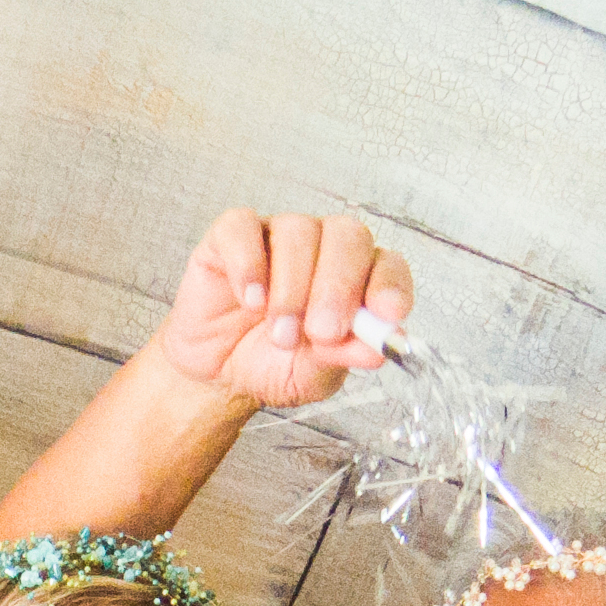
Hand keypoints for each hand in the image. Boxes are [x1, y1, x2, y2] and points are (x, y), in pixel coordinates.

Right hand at [153, 210, 412, 414]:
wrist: (217, 375)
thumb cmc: (270, 366)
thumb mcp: (311, 377)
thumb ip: (343, 357)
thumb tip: (378, 349)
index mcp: (355, 278)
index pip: (386, 264)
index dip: (389, 286)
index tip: (387, 316)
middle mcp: (322, 247)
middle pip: (347, 236)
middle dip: (337, 286)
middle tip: (322, 332)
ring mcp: (277, 237)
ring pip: (299, 231)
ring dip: (292, 287)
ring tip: (280, 334)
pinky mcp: (230, 238)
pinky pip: (243, 228)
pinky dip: (248, 264)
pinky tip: (251, 300)